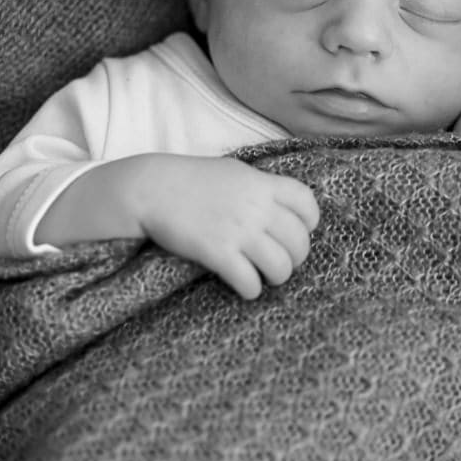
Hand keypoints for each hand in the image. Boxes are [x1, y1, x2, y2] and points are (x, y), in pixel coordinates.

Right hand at [88, 154, 321, 299]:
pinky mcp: (219, 253)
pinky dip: (252, 289)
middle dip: (296, 258)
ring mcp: (240, 231)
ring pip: (280, 266)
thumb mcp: (232, 172)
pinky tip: (245, 287)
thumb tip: (278, 201)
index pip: (307, 203)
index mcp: (263, 184)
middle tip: (283, 262)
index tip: (301, 230)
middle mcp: (258, 208)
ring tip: (266, 277)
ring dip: (277, 277)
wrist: (152, 189)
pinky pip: (249, 281)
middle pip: (299, 241)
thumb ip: (258, 186)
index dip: (309, 222)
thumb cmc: (190, 179)